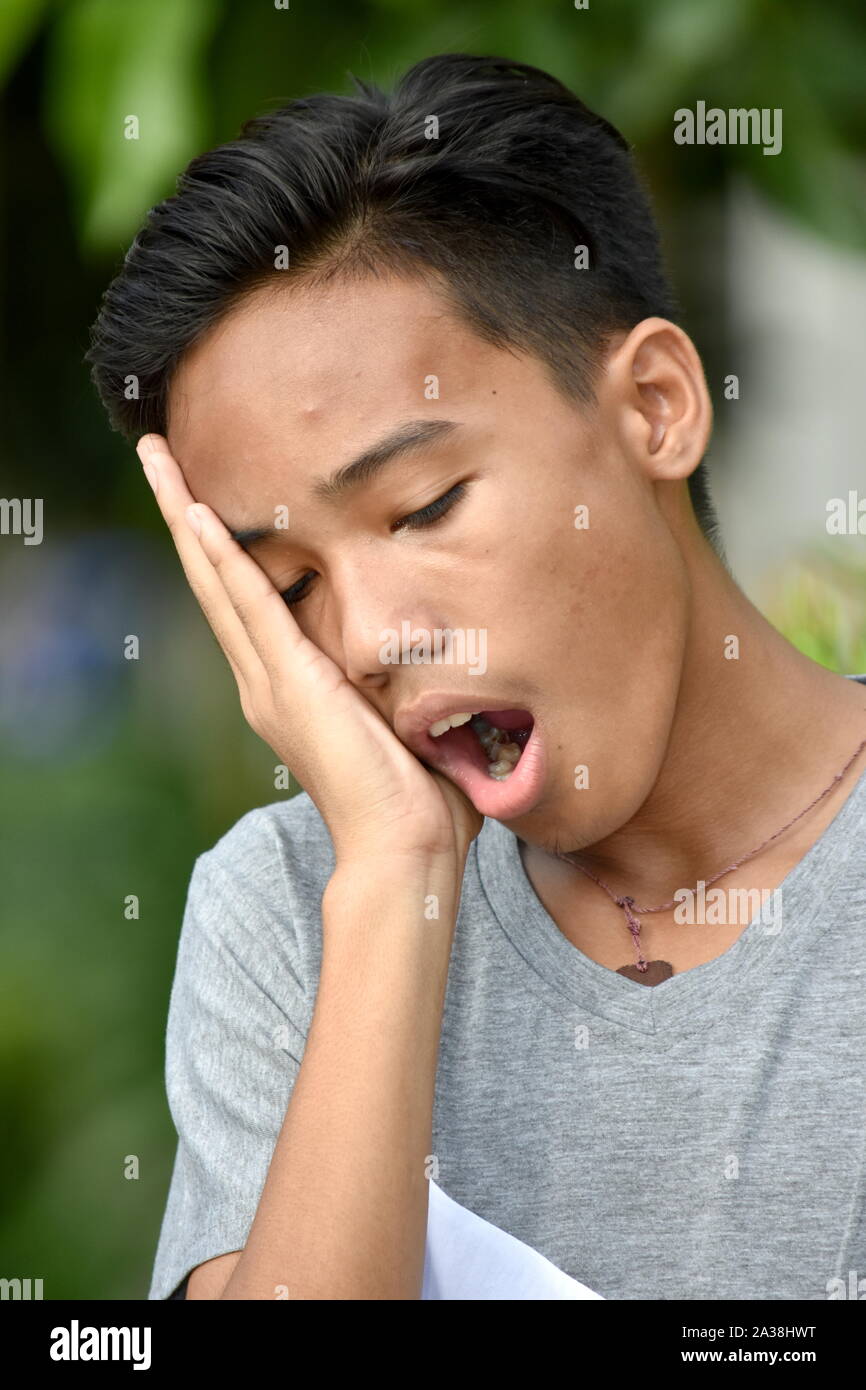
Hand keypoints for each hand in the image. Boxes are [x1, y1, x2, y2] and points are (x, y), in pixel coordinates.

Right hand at [136, 434, 482, 867]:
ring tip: (155, 457)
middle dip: (186, 510)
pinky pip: (248, 606)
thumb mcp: (407, 721)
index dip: (222, 545)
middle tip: (156, 452)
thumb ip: (405, 683)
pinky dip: (221, 558)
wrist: (406, 852)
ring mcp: (271, 682)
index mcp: (291, 687)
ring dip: (187, 514)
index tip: (206, 494)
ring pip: (216, 580)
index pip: (246, 598)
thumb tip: (450, 656)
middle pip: (214, 578)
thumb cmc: (420, 800)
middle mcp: (267, 680)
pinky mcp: (289, 684)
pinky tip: (199, 514)